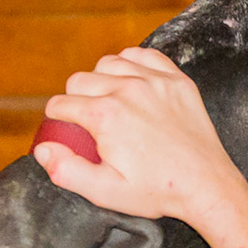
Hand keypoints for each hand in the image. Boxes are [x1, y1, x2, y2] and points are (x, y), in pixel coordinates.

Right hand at [35, 48, 247, 230]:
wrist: (206, 185)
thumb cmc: (156, 190)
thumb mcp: (105, 191)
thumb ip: (66, 170)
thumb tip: (41, 148)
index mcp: (105, 116)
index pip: (60, 104)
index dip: (57, 118)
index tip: (65, 129)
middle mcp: (127, 90)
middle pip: (79, 80)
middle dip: (75, 99)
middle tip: (86, 121)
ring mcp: (154, 81)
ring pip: (108, 63)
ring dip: (101, 79)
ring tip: (107, 101)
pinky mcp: (176, 80)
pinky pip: (142, 56)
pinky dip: (131, 64)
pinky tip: (131, 82)